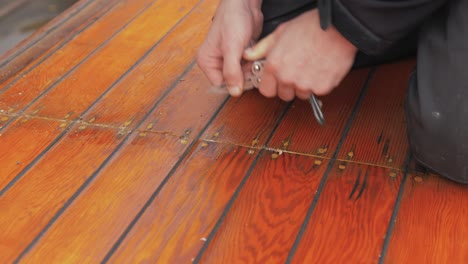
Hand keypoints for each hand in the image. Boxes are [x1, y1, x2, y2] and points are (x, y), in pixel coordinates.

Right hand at [197, 0, 262, 95]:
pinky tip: (255, 55)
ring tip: (253, 57)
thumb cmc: (233, 20)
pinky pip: (248, 67)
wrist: (245, 4)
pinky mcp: (240, 56)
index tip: (246, 74)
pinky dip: (254, 63)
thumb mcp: (231, 48)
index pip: (220, 84)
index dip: (235, 82)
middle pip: (232, 81)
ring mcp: (228, 59)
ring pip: (242, 75)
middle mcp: (216, 62)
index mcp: (207, 62)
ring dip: (250, 69)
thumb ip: (232, 71)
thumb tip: (234, 92)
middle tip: (252, 63)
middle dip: (244, 75)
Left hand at [243, 9, 357, 100]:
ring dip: (305, 86)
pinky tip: (322, 68)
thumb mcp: (280, 32)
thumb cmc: (311, 26)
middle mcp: (287, 78)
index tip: (277, 81)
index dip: (272, 85)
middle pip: (284, 95)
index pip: (266, 91)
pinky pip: (318, 92)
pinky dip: (321, 84)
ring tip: (311, 67)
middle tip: (298, 71)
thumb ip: (262, 48)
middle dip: (289, 87)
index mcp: (274, 66)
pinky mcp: (322, 88)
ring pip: (302, 94)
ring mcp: (305, 85)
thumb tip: (248, 55)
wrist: (338, 27)